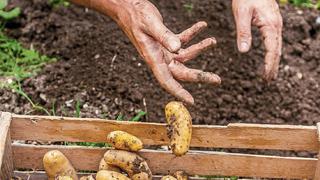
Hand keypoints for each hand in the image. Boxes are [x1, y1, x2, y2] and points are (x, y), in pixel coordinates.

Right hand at [105, 0, 220, 103]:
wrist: (126, 7)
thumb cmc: (136, 14)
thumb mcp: (151, 24)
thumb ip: (164, 36)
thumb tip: (178, 48)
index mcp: (153, 58)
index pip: (167, 80)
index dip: (179, 92)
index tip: (191, 101)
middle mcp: (159, 58)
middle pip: (182, 72)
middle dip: (200, 76)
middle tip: (217, 80)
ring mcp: (162, 50)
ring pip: (185, 56)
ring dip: (200, 49)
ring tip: (213, 41)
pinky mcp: (165, 40)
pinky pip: (182, 41)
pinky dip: (192, 36)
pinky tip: (202, 26)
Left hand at [232, 0, 282, 80]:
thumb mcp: (242, 14)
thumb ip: (243, 32)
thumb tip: (244, 51)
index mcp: (271, 26)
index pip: (272, 50)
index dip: (269, 64)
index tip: (266, 76)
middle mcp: (276, 27)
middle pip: (277, 51)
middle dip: (273, 66)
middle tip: (268, 80)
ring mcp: (276, 25)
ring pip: (277, 47)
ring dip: (274, 61)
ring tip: (270, 74)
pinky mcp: (272, 23)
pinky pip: (275, 41)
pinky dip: (273, 53)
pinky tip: (270, 58)